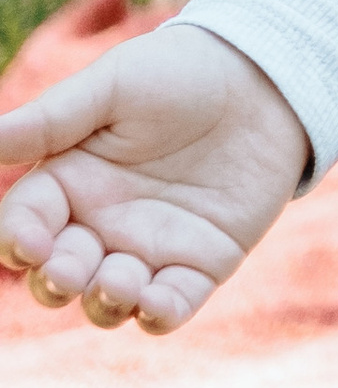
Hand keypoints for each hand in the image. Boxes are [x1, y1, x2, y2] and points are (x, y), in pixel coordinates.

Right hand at [0, 27, 309, 332]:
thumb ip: (50, 120)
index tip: (30, 243)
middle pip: (58, 275)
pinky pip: (171, 306)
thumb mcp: (112, 86)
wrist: (264, 76)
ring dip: (104, 304)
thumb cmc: (180, 71)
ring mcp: (149, 247)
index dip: (19, 241)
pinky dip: (158, 315)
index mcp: (69, 181)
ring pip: (107, 301)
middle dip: (56, 283)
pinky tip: (156, 303)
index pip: (26, 224)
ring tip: (119, 283)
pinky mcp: (201, 263)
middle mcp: (101, 222)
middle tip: (69, 271)